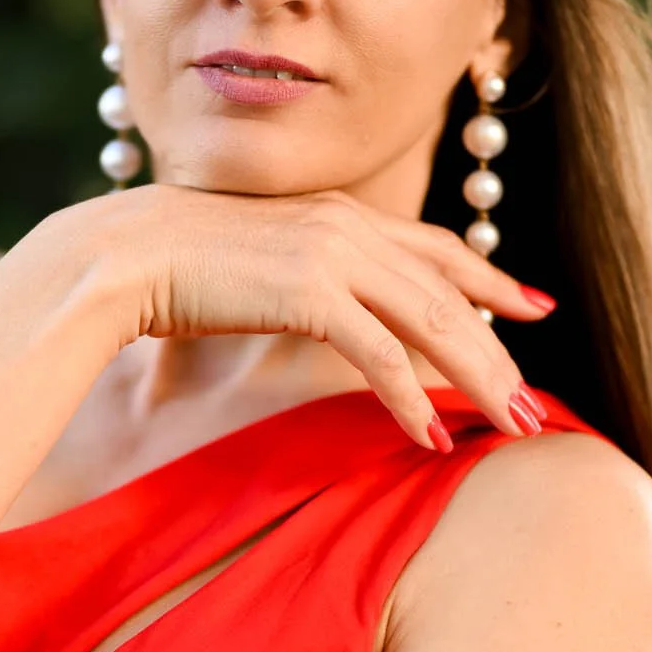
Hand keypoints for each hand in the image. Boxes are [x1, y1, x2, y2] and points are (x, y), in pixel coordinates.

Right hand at [83, 182, 552, 446]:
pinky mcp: (308, 290)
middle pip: (448, 290)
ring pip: (432, 319)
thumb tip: (325, 309)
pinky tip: (430, 438)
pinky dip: (411, 397)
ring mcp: (330, 253)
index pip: (435, 246)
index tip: (533, 307)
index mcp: (337, 213)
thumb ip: (301, 274)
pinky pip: (380, 351)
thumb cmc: (171, 266)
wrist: (117, 255)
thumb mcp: (254, 262)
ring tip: (511, 426)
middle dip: (498, 349)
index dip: (489, 278)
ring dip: (479, 378)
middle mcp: (346, 224)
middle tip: (534, 404)